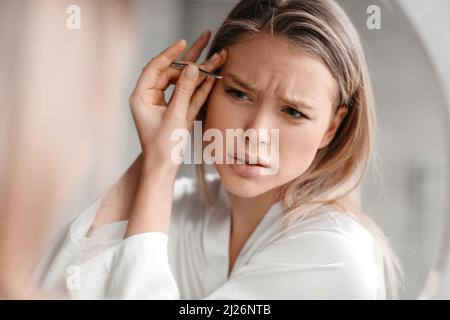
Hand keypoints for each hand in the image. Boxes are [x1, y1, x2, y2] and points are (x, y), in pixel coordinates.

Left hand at [129, 30, 226, 169]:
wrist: (164, 169)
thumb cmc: (163, 147)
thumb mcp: (175, 116)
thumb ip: (184, 91)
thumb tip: (192, 68)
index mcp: (142, 97)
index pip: (155, 68)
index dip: (170, 54)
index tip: (183, 43)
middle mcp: (151, 98)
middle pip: (172, 72)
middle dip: (190, 58)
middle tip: (204, 39)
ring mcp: (165, 104)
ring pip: (183, 82)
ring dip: (199, 72)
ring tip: (216, 57)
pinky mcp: (176, 111)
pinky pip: (188, 95)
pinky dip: (199, 87)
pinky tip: (211, 75)